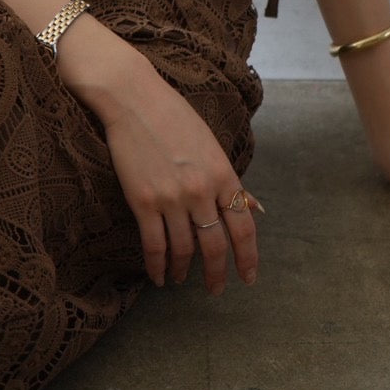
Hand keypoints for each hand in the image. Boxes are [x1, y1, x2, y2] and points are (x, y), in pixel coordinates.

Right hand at [91, 58, 262, 293]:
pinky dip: (158, 267)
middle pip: (216, 245)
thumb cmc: (175, 117)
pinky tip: (159, 277)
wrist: (135, 100)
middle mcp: (201, 189)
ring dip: (183, 271)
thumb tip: (254, 207)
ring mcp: (171, 198)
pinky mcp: (143, 203)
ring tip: (180, 280)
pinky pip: (154, 246)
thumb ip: (230, 181)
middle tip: (216, 289)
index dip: (248, 256)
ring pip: (184, 250)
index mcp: (223, 173)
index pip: (243, 226)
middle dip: (217, 273)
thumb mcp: (211, 146)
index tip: (248, 277)